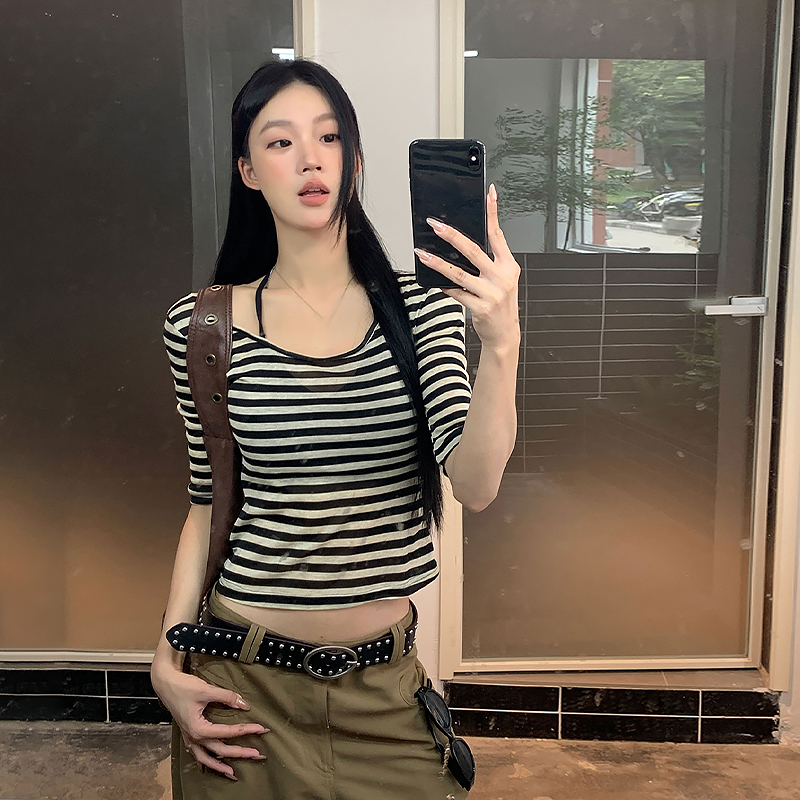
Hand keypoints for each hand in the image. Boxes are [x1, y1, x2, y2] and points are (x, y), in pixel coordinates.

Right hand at [151, 658, 268, 779]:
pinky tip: (212, 764)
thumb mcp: (206, 690)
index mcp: (198, 728)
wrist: (165, 684)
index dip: (245, 731)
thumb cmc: (183, 687)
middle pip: (219, 750)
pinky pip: (197, 754)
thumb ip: (226, 697)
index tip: (260, 729)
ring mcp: (189, 738)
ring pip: (206, 758)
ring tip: (232, 773)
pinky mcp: (188, 734)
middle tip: (256, 754)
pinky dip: (206, 761)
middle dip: (239, 753)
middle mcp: (193, 737)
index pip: (227, 732)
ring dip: (220, 766)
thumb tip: (244, 704)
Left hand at [414, 183, 520, 351]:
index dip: (492, 213)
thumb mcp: (503, 279)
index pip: (498, 234)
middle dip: (452, 236)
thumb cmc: (501, 304)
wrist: (505, 333)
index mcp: (509, 265)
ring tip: (423, 253)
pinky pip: (456, 293)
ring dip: (438, 262)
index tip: (488, 194)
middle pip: (473, 250)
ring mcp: (491, 293)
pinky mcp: (480, 308)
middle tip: (436, 225)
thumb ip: (490, 261)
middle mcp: (502, 277)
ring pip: (459, 273)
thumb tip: (464, 244)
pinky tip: (434, 281)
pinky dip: (444, 286)